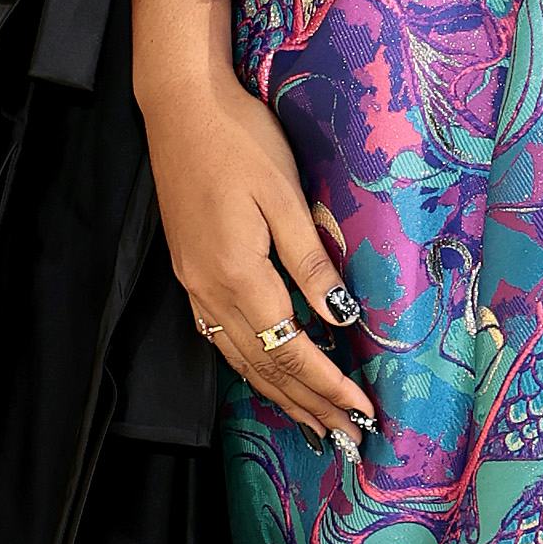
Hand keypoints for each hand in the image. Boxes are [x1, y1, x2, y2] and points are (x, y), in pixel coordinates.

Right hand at [138, 39, 375, 444]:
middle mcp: (209, 290)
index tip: (362, 412)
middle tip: (347, 437)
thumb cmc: (240, 140)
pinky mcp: (189, 271)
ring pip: (239, 358)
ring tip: (314, 423)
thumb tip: (340, 317)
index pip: (290, 349)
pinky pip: (220, 338)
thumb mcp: (284, 195)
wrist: (180, 106)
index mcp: (238, 274)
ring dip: (279, 395)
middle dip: (308, 404)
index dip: (327, 385)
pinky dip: (250, 367)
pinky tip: (267, 375)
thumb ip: (310, 262)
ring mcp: (193, 283)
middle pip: (264, 366)